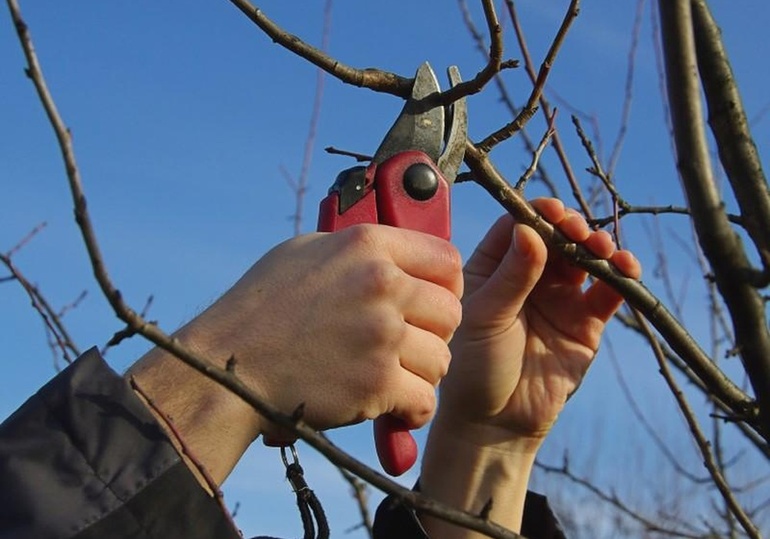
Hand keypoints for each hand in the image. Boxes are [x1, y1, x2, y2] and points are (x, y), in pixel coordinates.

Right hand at [128, 224, 461, 483]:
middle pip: (451, 312)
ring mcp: (381, 335)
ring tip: (392, 376)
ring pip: (442, 360)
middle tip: (408, 346)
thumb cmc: (260, 309)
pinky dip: (410, 410)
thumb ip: (359, 251)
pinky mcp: (376, 383)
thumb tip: (397, 255)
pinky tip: (390, 406)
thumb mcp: (306, 252)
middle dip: (434, 333)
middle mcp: (381, 284)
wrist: (226, 367)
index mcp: (366, 245)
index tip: (432, 304)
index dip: (446, 286)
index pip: (447, 259)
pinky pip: (424, 401)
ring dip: (421, 374)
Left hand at [419, 198, 640, 535]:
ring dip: (597, 246)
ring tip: (601, 249)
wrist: (494, 424)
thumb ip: (511, 277)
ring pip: (583, 259)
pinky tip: (625, 267)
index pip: (516, 227)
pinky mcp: (584, 323)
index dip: (537, 214)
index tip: (552, 212)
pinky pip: (606, 292)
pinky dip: (620, 276)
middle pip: (555, 237)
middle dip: (570, 228)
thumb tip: (531, 229)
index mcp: (492, 269)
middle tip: (577, 232)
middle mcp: (526, 277)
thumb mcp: (485, 317)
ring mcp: (557, 298)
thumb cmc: (474, 368)